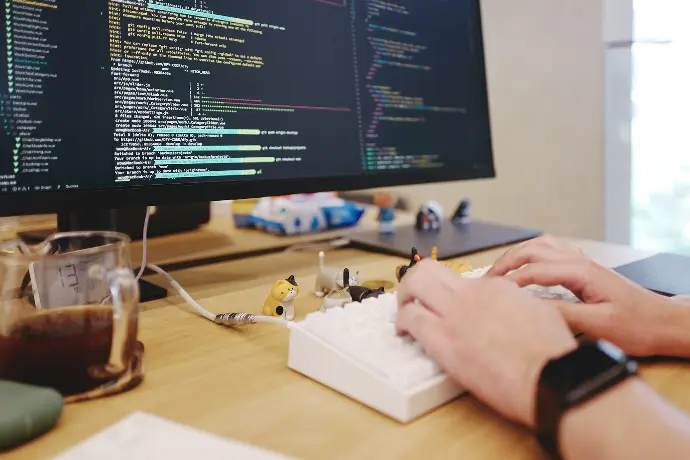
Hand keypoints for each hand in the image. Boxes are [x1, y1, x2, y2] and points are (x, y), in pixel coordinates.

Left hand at [396, 259, 576, 427]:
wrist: (550, 376)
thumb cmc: (552, 353)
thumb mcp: (540, 311)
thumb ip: (518, 304)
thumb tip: (513, 308)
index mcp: (496, 287)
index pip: (460, 279)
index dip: (450, 292)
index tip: (447, 304)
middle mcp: (471, 294)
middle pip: (428, 269)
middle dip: (414, 280)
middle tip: (412, 296)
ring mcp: (455, 314)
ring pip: (414, 285)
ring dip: (404, 298)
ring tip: (405, 313)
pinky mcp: (443, 341)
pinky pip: (411, 319)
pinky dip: (403, 323)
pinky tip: (405, 333)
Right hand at [488, 237, 683, 356]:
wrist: (665, 323)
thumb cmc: (639, 325)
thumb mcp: (599, 325)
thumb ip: (564, 315)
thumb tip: (532, 309)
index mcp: (582, 272)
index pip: (534, 271)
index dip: (509, 281)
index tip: (492, 293)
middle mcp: (581, 262)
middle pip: (533, 250)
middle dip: (506, 262)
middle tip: (488, 279)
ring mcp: (584, 263)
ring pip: (542, 246)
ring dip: (518, 254)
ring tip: (500, 270)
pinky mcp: (586, 270)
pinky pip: (552, 252)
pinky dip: (532, 255)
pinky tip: (527, 267)